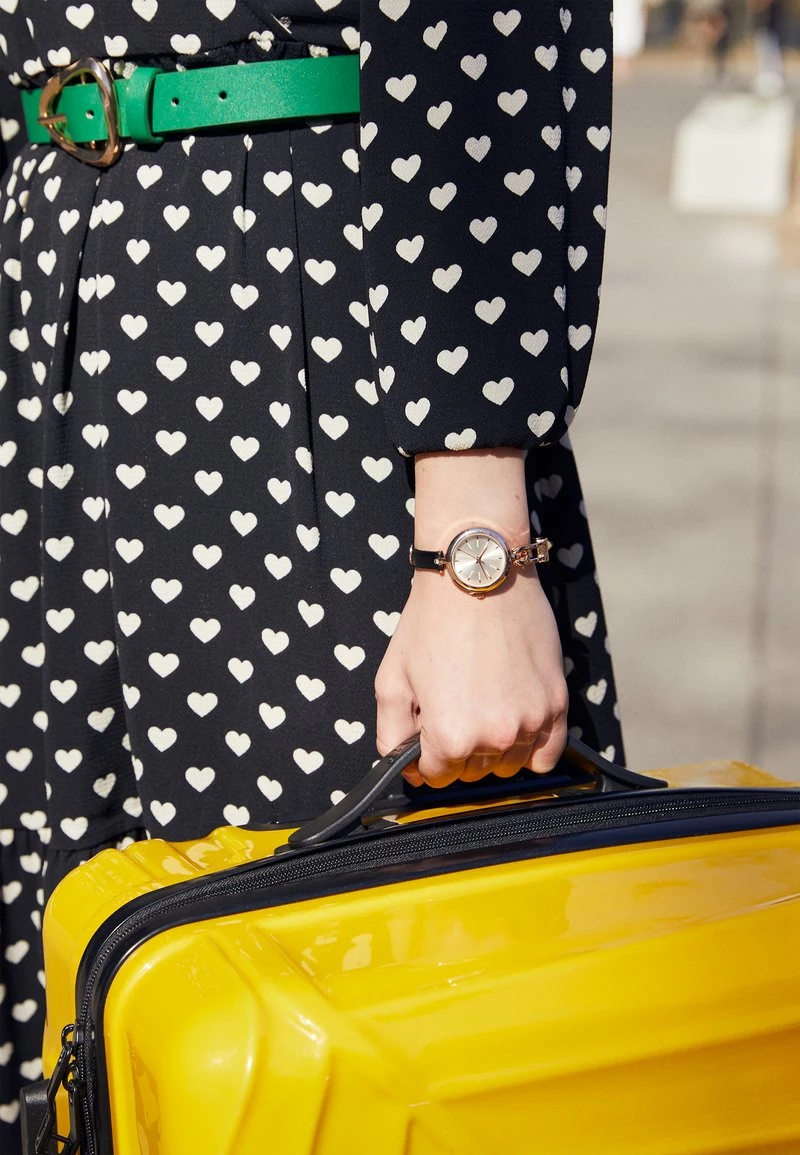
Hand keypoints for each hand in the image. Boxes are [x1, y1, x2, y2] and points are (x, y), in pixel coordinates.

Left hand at [374, 565, 567, 787]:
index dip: (426, 753)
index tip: (428, 727)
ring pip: (509, 766)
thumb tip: (404, 768)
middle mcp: (494, 737)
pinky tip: (514, 723)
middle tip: (453, 706)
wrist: (477, 576)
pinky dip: (531, 749)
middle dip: (457, 749)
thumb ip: (391, 735)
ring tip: (482, 706)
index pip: (436, 776)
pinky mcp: (556, 704)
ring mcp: (531, 722)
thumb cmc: (432, 622)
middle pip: (473, 773)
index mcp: (450, 736)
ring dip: (493, 749)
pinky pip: (548, 755)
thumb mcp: (391, 679)